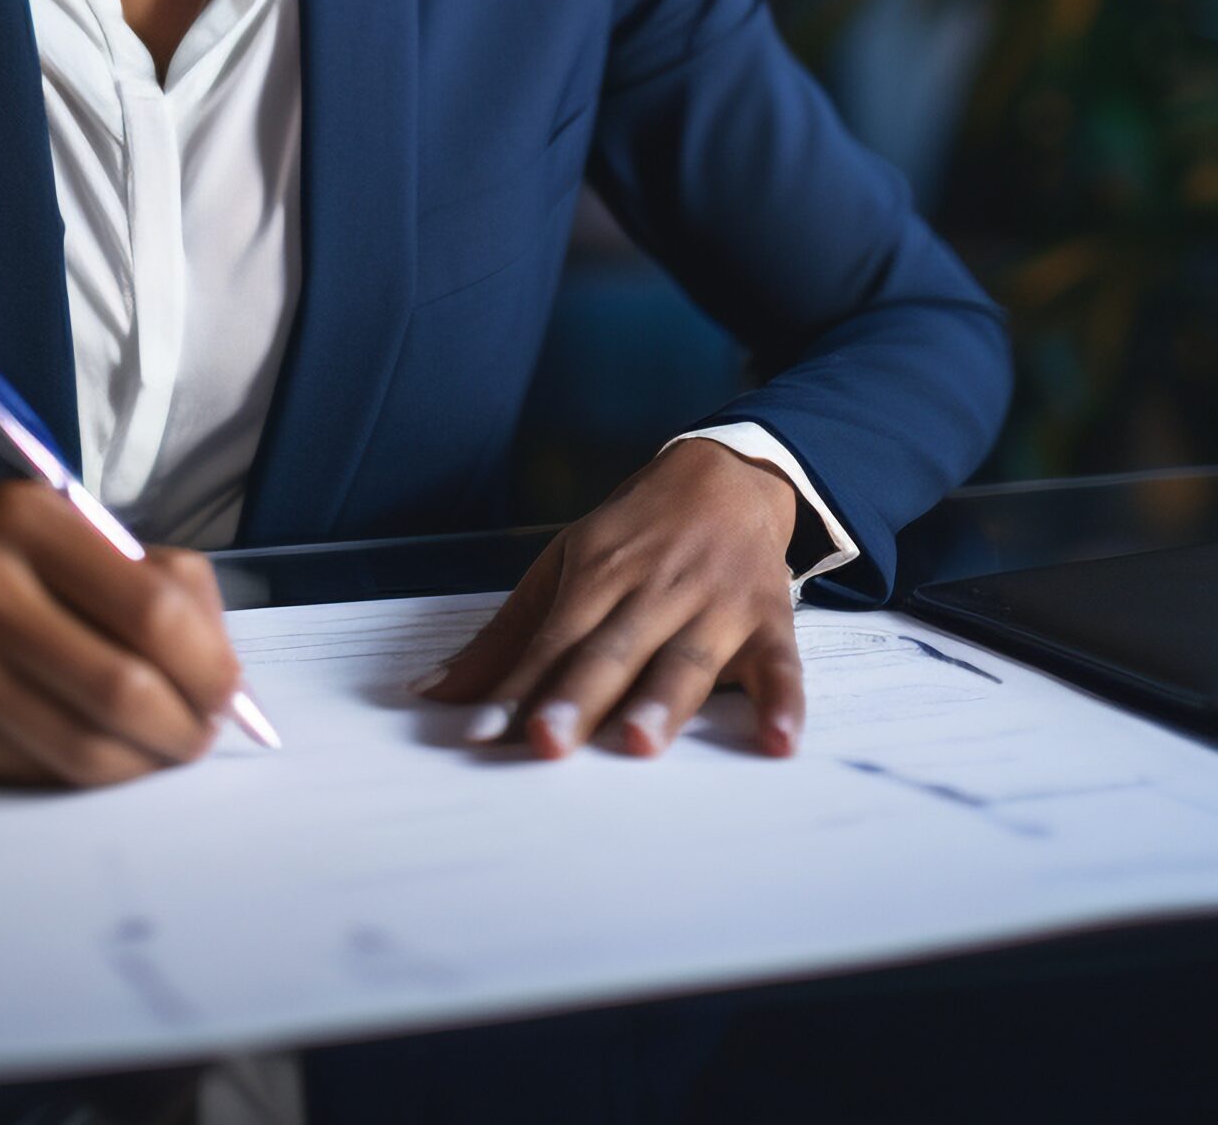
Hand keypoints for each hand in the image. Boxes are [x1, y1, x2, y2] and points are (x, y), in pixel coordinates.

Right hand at [0, 482, 244, 786]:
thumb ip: (130, 571)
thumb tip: (217, 653)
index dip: (210, 664)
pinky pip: (36, 772)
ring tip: (159, 749)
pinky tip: (91, 752)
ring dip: (144, 764)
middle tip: (201, 732)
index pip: (155, 609)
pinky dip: (82, 773)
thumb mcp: (36, 523)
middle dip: (187, 726)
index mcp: (26, 518)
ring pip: (86, 749)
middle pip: (127, 688)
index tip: (228, 687)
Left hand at [411, 436, 804, 759]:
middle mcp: (652, 590)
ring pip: (686, 659)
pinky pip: (780, 666)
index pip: (551, 640)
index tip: (480, 734)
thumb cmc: (634, 534)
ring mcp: (713, 606)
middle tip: (545, 742)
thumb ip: (505, 637)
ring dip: (662, 700)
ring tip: (638, 741)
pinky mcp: (768, 622)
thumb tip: (434, 694)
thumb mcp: (563, 565)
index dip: (517, 688)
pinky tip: (779, 740)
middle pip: (611, 650)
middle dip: (577, 697)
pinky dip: (783, 702)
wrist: (727, 475)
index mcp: (596, 574)